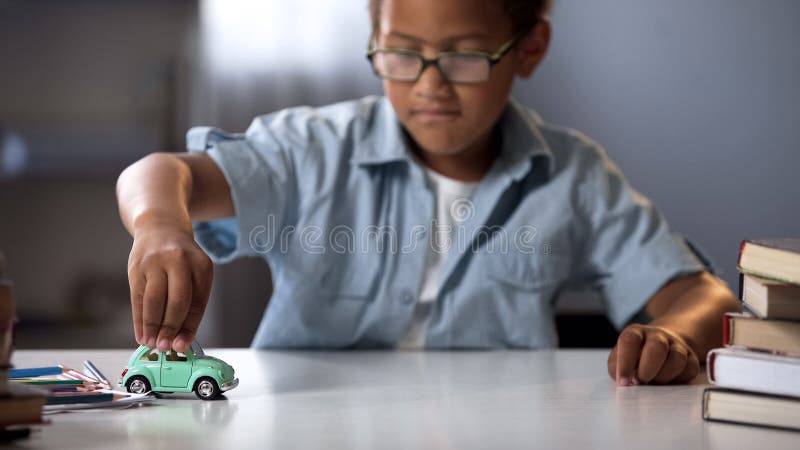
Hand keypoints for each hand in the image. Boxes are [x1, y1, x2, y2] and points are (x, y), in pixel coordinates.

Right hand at [127, 223, 212, 352]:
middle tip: (165, 347)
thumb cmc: (182, 260)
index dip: (188, 327)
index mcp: (201, 265)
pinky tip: (141, 334)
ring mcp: (155, 263)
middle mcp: (179, 261)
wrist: (161, 228)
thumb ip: (191, 302)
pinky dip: (139, 319)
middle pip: (176, 301)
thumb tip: (180, 338)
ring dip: (152, 326)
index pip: (196, 303)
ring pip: (154, 300)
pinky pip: (137, 298)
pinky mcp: (136, 267)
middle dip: (170, 328)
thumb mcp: (196, 273)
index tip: (182, 346)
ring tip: (151, 344)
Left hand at [607, 324, 699, 385]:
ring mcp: (676, 345)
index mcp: (636, 333)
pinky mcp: (691, 358)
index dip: (625, 362)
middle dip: (648, 368)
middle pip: (657, 346)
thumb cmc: (634, 357)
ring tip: (654, 382)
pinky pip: (689, 369)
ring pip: (677, 358)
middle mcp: (657, 335)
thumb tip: (623, 382)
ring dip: (663, 376)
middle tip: (641, 382)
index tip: (623, 382)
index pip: (629, 341)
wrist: (662, 345)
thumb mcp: (618, 359)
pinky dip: (678, 379)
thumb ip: (616, 369)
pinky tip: (668, 382)